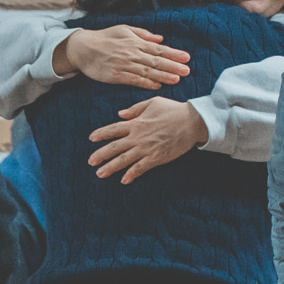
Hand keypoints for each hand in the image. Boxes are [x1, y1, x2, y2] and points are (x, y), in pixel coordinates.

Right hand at [55, 25, 190, 88]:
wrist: (83, 48)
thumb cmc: (104, 38)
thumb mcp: (124, 30)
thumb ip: (143, 34)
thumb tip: (160, 38)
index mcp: (135, 42)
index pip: (158, 49)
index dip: (173, 53)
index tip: (186, 57)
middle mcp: (131, 54)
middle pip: (155, 61)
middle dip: (172, 66)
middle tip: (187, 70)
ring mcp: (123, 65)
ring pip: (146, 72)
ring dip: (162, 76)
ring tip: (176, 79)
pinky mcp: (115, 76)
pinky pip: (133, 80)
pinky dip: (146, 83)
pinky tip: (157, 86)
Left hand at [89, 97, 208, 183]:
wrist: (192, 121)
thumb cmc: (174, 110)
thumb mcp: (153, 102)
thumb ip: (135, 109)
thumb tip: (120, 114)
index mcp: (136, 123)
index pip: (114, 129)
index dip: (101, 133)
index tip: (91, 138)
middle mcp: (138, 136)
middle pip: (115, 147)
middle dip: (101, 154)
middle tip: (90, 162)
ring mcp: (146, 148)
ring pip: (124, 159)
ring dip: (111, 167)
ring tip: (100, 174)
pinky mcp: (157, 157)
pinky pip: (140, 167)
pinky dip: (131, 174)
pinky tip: (123, 180)